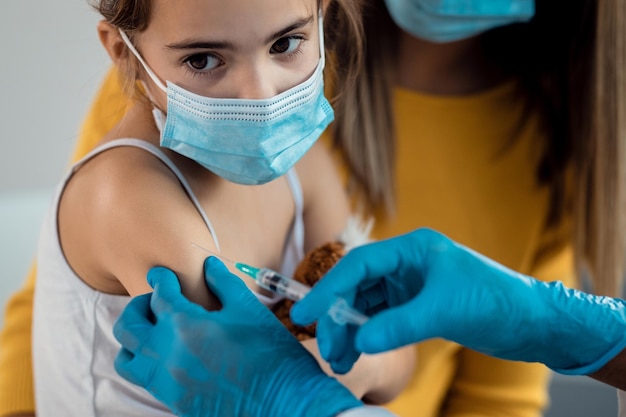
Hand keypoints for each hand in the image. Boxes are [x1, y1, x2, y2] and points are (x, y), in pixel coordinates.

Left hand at [113, 257, 361, 416]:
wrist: (285, 405)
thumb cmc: (273, 355)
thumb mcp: (250, 310)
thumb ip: (224, 284)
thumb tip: (209, 264)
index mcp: (184, 326)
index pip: (159, 294)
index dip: (160, 279)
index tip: (162, 274)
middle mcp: (166, 355)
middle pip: (128, 326)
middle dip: (137, 306)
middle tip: (153, 300)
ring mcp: (167, 383)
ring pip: (126, 360)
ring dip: (134, 340)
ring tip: (152, 331)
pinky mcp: (174, 403)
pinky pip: (145, 381)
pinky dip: (147, 364)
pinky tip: (170, 356)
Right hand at [291, 228, 625, 374]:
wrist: (532, 323)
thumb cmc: (496, 302)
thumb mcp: (444, 310)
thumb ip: (398, 325)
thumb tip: (359, 340)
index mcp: (412, 250)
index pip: (358, 264)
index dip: (328, 288)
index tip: (305, 314)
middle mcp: (407, 265)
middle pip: (357, 288)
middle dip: (339, 319)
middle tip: (328, 349)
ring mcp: (411, 286)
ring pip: (366, 306)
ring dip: (350, 332)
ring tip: (340, 361)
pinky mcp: (417, 307)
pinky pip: (381, 320)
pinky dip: (367, 336)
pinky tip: (358, 354)